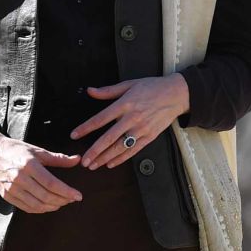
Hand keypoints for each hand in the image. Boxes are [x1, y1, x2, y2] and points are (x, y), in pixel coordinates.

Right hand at [0, 130, 81, 212]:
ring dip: (53, 206)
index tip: (78, 196)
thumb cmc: (15, 150)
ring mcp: (11, 188)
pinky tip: (48, 205)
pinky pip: (27, 208)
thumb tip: (77, 160)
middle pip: (46, 196)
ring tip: (62, 202)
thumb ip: (58, 158)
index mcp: (28, 165)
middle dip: (62, 200)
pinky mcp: (6, 195)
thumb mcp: (37, 150)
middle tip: (72, 199)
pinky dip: (40, 209)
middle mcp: (19, 178)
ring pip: (37, 205)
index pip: (52, 183)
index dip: (67, 192)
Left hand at [70, 74, 188, 169]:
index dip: (86, 128)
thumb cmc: (151, 87)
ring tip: (93, 165)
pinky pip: (134, 150)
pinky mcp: (150, 136)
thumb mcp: (129, 84)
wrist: (176, 94)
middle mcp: (132, 118)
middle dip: (95, 151)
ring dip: (105, 158)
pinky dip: (122, 158)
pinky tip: (111, 163)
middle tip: (83, 160)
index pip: (100, 119)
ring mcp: (142, 129)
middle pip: (109, 138)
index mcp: (124, 104)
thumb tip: (89, 91)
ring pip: (121, 147)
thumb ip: (108, 91)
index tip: (74, 135)